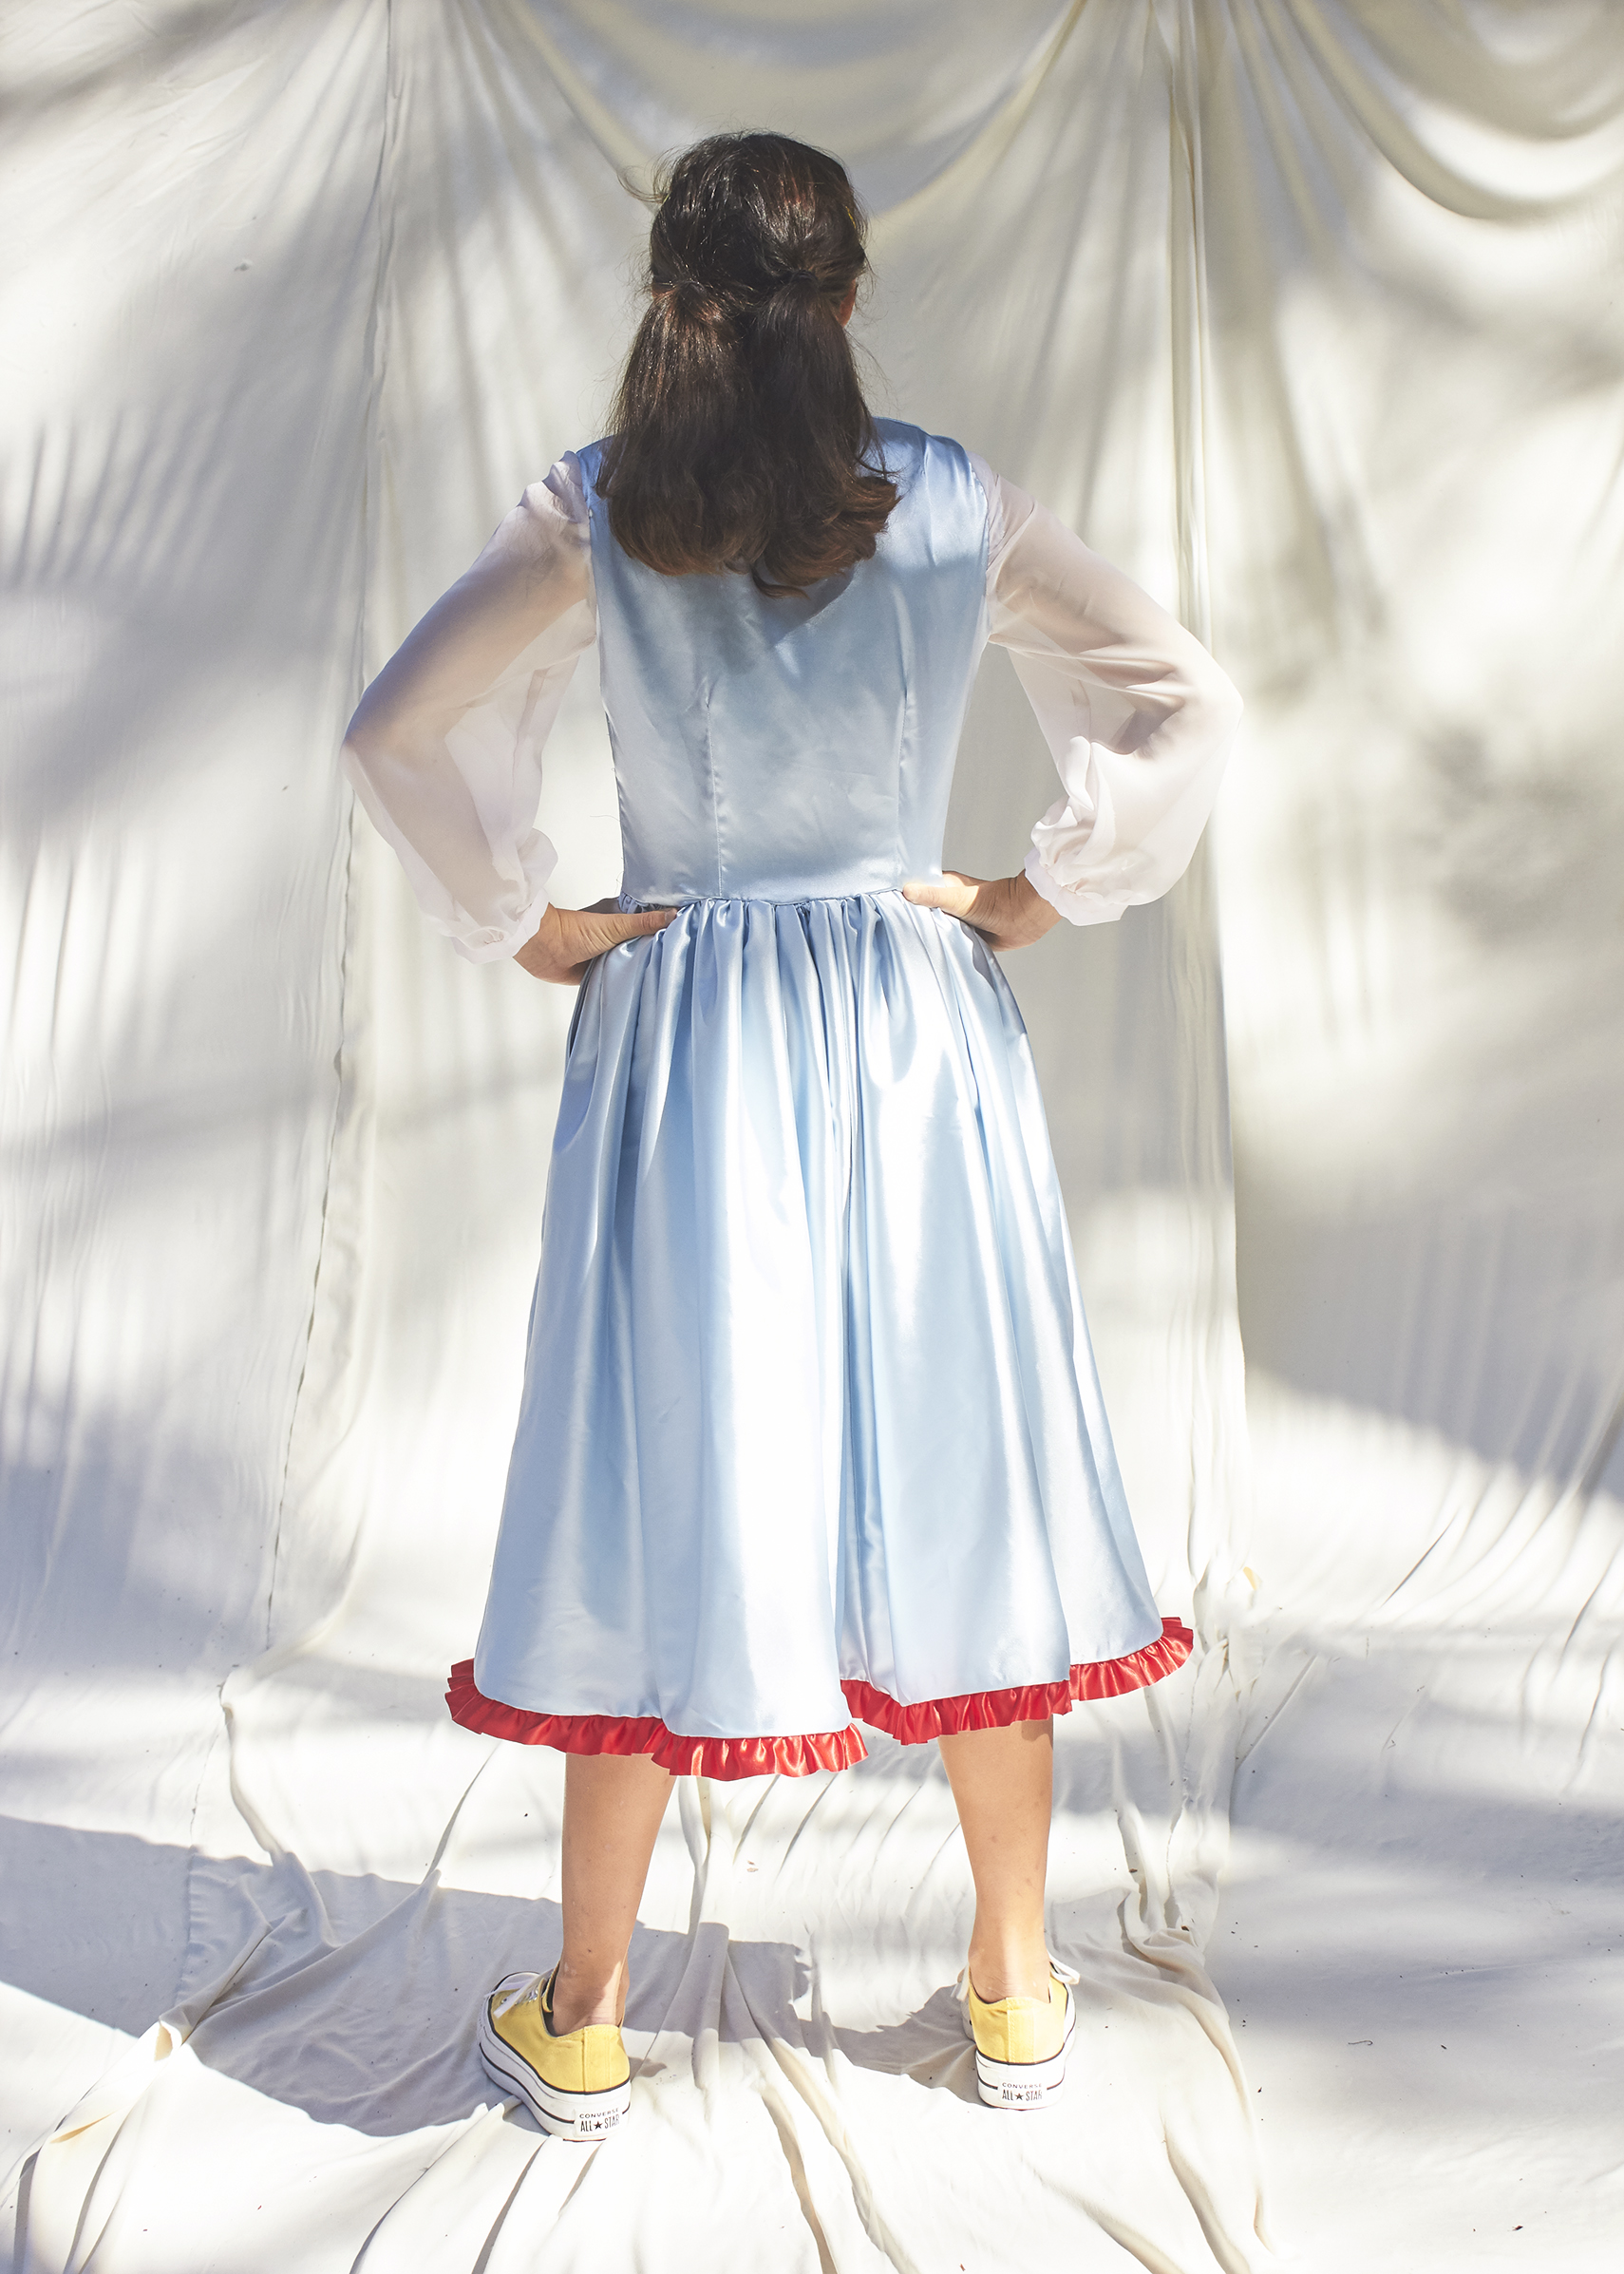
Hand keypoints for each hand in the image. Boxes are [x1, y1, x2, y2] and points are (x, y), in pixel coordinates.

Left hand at [514, 897, 676, 984]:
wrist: (545, 950)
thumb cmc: (574, 931)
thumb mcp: (615, 925)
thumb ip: (643, 923)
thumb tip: (675, 914)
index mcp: (620, 919)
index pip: (650, 922)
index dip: (666, 927)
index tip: (687, 933)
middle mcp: (616, 936)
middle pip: (643, 943)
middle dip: (657, 949)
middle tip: (683, 957)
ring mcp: (608, 954)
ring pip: (632, 961)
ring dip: (642, 966)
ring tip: (669, 972)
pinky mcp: (600, 971)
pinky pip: (619, 977)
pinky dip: (627, 980)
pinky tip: (644, 985)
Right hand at [900, 869, 1060, 952]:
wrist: (1022, 920)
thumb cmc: (995, 902)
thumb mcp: (958, 899)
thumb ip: (933, 897)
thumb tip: (907, 891)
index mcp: (943, 886)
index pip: (915, 890)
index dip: (900, 897)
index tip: (883, 906)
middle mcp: (946, 901)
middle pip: (921, 911)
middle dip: (910, 918)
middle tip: (889, 928)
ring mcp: (954, 918)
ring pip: (933, 926)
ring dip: (925, 933)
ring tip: (904, 941)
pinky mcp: (963, 934)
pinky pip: (945, 940)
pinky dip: (939, 944)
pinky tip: (926, 950)